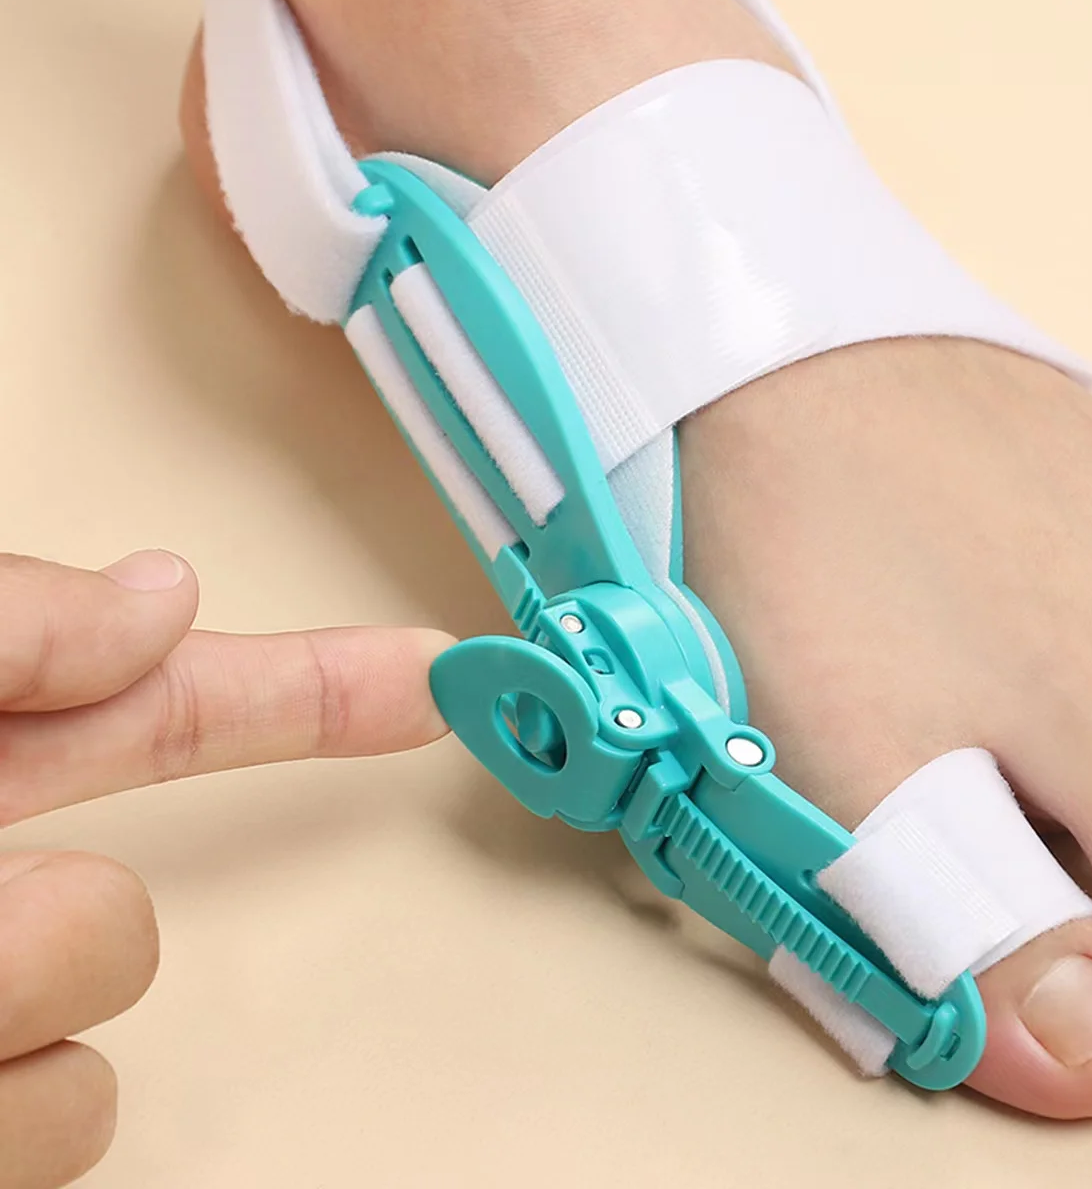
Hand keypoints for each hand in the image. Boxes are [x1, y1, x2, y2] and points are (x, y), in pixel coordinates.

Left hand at [0, 550, 450, 1188]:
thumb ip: (19, 622)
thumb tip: (159, 599)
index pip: (164, 711)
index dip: (301, 689)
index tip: (421, 679)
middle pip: (136, 890)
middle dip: (55, 921)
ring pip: (106, 995)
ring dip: (19, 973)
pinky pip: (71, 1121)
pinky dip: (3, 1095)